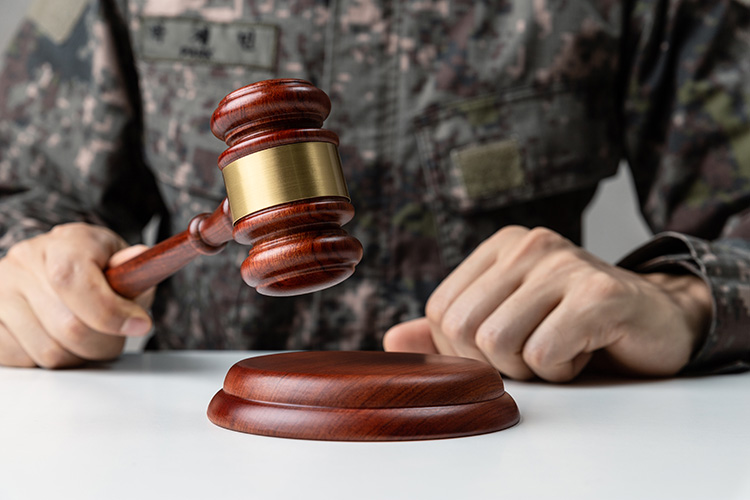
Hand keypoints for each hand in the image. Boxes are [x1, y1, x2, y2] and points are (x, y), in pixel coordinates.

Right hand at [0, 223, 154, 367]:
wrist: (59, 265)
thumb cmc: (98, 266)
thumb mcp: (124, 262)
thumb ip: (135, 269)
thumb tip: (139, 258)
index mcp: (65, 242)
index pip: (74, 280)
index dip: (111, 312)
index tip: (140, 324)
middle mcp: (26, 261)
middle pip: (69, 327)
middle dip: (105, 343)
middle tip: (116, 337)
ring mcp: (1, 289)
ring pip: (49, 352)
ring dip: (80, 356)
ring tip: (90, 338)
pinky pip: (23, 360)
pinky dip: (51, 361)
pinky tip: (61, 341)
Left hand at [384, 226, 711, 381]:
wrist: (653, 321)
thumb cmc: (573, 325)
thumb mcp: (505, 323)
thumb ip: (448, 331)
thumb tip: (391, 340)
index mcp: (501, 247)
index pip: (441, 312)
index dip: (464, 349)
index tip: (508, 344)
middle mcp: (529, 245)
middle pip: (463, 329)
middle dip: (496, 361)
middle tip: (536, 350)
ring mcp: (565, 263)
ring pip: (498, 343)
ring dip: (530, 368)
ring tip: (562, 346)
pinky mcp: (599, 294)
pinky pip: (544, 353)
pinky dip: (561, 370)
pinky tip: (585, 349)